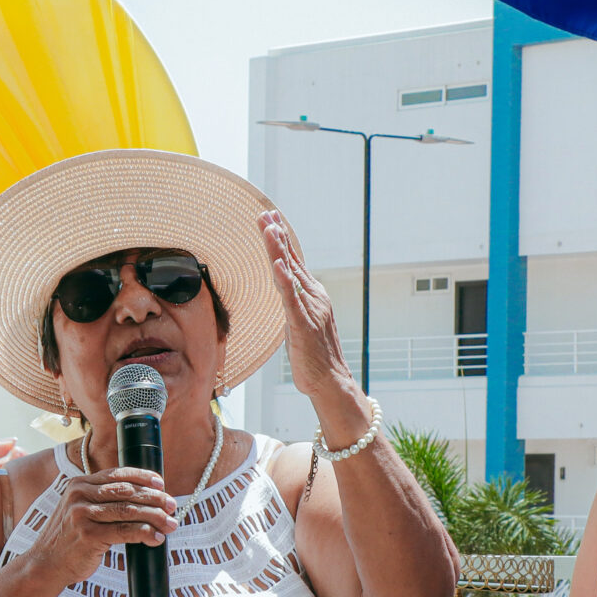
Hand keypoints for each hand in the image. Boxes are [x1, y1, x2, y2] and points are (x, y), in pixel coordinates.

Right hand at [21, 465, 175, 590]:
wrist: (45, 564)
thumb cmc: (69, 539)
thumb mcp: (78, 511)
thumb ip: (101, 501)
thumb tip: (142, 499)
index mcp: (78, 484)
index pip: (117, 474)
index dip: (142, 477)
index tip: (161, 484)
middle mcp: (79, 495)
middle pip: (126, 491)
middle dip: (154, 498)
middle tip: (173, 506)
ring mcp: (82, 515)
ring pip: (128, 510)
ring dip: (155, 517)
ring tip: (171, 524)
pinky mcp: (88, 536)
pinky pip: (125, 531)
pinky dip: (145, 533)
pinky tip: (156, 538)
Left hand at [264, 212, 360, 412]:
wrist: (331, 381)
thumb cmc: (314, 357)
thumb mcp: (300, 324)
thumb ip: (294, 306)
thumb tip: (285, 294)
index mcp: (312, 296)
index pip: (293, 263)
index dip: (281, 240)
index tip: (271, 219)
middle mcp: (313, 297)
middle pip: (291, 261)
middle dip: (277, 237)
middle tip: (265, 214)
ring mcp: (310, 310)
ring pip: (291, 275)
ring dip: (279, 251)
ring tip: (269, 229)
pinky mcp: (303, 325)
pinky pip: (291, 299)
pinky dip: (284, 281)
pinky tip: (277, 264)